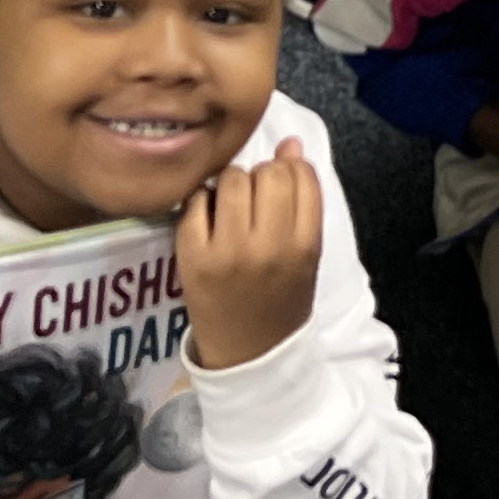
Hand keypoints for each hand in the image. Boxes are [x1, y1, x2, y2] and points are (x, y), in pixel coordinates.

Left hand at [176, 143, 327, 369]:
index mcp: (305, 245)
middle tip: (256, 200)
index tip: (282, 188)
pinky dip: (202, 201)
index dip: (291, 170)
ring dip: (233, 184)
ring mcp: (228, 251)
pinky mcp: (192, 257)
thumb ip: (303, 200)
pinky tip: (208, 218)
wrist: (250, 355)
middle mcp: (269, 246)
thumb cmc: (282, 298)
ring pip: (233, 179)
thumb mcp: (306, 253)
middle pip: (269, 173)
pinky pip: (197, 200)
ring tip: (232, 208)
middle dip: (262, 176)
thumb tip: (290, 144)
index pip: (302, 176)